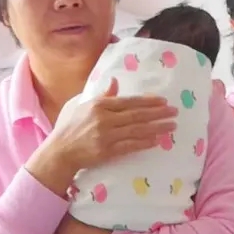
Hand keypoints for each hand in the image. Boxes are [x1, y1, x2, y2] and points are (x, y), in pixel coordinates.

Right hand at [49, 77, 178, 172]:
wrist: (59, 152)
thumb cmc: (68, 126)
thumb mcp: (80, 104)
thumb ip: (101, 94)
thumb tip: (115, 81)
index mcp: (99, 105)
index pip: (129, 101)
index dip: (148, 101)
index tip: (163, 101)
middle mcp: (104, 119)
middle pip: (137, 115)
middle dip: (158, 113)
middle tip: (174, 112)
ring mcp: (106, 136)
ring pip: (137, 130)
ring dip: (157, 128)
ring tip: (172, 126)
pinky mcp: (107, 151)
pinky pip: (130, 146)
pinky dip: (144, 143)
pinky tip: (157, 140)